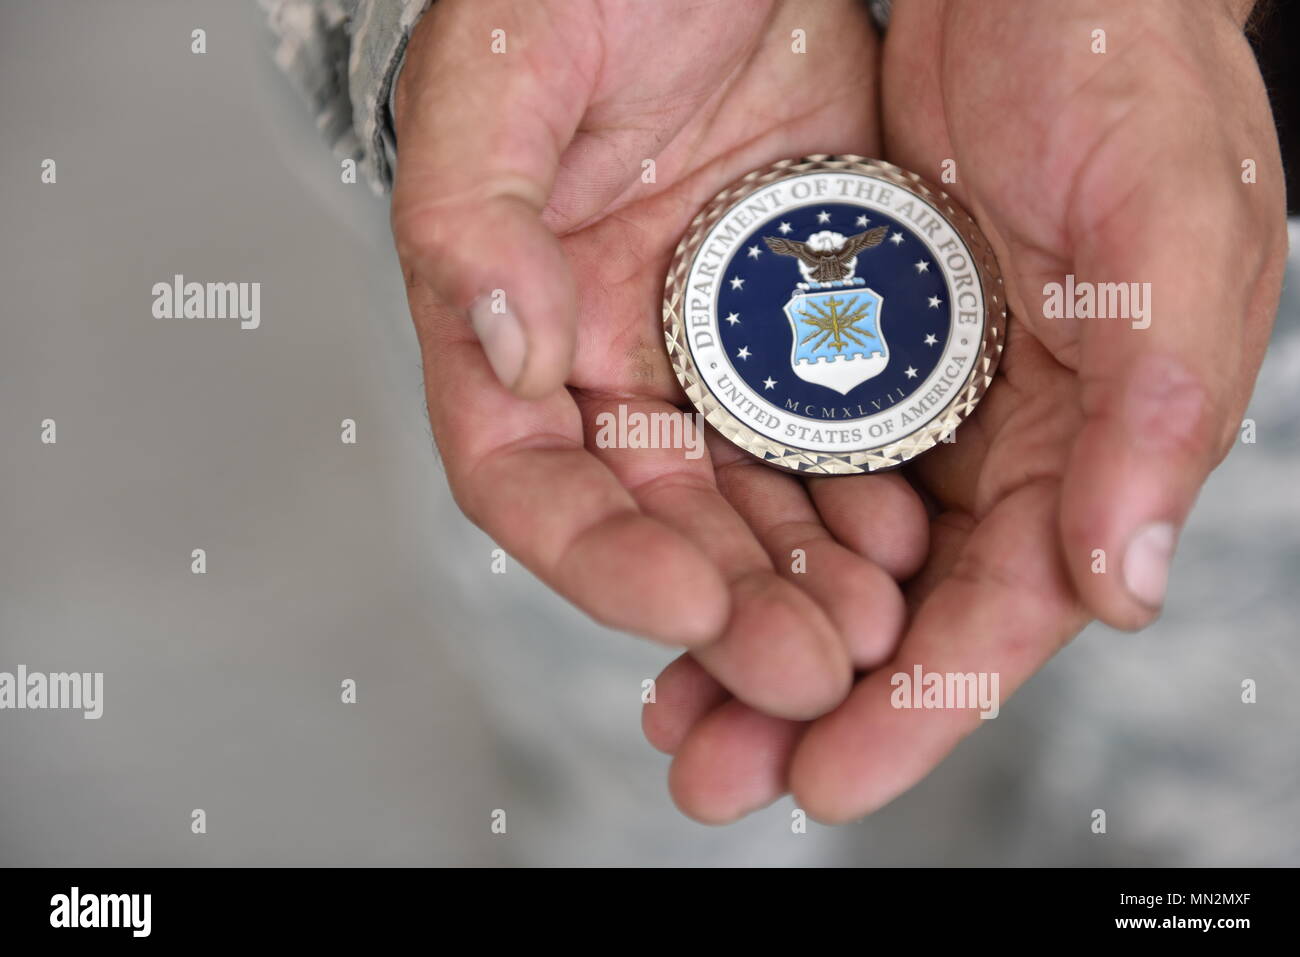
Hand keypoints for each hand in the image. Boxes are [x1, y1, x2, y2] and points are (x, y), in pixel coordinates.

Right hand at [391, 0, 919, 721]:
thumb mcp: (505, 74)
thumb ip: (470, 211)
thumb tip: (508, 350)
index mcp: (511, 318)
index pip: (525, 477)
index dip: (593, 556)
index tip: (681, 606)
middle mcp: (605, 356)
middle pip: (651, 517)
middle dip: (723, 603)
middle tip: (802, 667)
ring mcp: (706, 349)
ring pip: (747, 497)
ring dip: (803, 576)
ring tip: (871, 630)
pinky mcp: (799, 325)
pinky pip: (830, 432)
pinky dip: (864, 495)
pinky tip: (912, 542)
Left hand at [653, 0, 1286, 822]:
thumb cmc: (1126, 73)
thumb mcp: (1167, 223)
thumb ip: (1159, 406)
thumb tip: (1126, 589)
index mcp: (1093, 438)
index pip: (1004, 607)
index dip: (922, 702)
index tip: (829, 778)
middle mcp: (1000, 442)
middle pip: (899, 606)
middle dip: (809, 698)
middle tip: (715, 770)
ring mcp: (916, 400)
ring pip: (830, 553)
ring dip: (755, 631)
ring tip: (679, 710)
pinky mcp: (844, 349)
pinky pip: (783, 463)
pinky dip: (736, 528)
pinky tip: (679, 580)